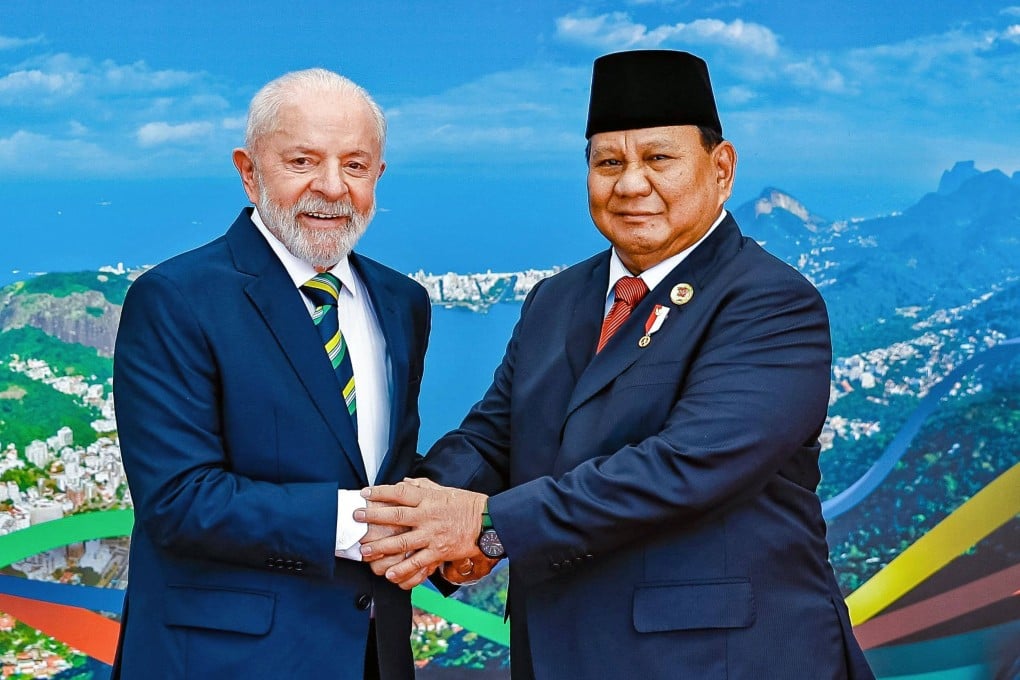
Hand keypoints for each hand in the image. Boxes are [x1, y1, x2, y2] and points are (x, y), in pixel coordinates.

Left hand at [355, 479, 487, 588]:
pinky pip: (417, 562)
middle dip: (373, 517)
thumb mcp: (445, 491)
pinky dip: (402, 569)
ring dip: (381, 547)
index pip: (400, 492)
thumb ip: (423, 487)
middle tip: (356, 518)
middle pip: (396, 516)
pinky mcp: (439, 552)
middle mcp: (428, 516)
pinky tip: (389, 573)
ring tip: (365, 551)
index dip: (381, 492)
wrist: (488, 522)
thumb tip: (404, 483)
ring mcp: (432, 535)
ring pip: (402, 542)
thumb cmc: (466, 505)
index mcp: (428, 499)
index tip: (365, 493)